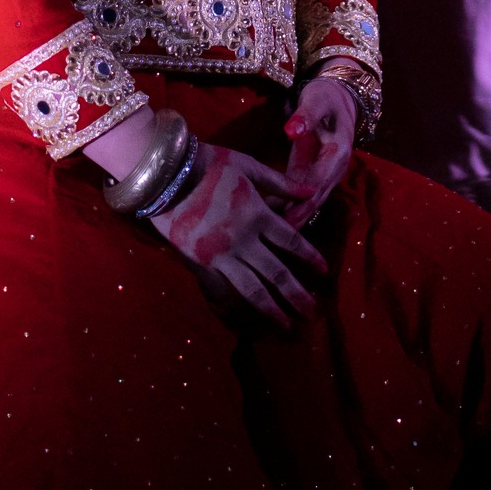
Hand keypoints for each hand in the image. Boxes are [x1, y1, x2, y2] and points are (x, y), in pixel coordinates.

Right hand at [149, 142, 326, 327]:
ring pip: (252, 288)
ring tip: (286, 325)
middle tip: (313, 313)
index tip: (324, 271)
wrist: (167, 174)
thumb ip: (280, 183)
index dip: (309, 257)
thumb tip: (311, 191)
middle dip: (297, 294)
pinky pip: (224, 288)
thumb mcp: (249, 166)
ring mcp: (222, 255)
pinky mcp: (202, 262)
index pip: (292, 241)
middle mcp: (244, 240)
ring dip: (271, 308)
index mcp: (258, 215)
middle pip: (277, 273)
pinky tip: (246, 315)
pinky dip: (237, 303)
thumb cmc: (211, 164)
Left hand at [282, 76, 355, 227]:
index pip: (319, 183)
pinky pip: (301, 192)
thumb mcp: (317, 102)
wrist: (337, 98)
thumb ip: (305, 116)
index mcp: (338, 154)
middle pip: (314, 198)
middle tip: (276, 236)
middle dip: (297, 217)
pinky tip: (271, 216)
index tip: (289, 219)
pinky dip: (289, 204)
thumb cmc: (325, 98)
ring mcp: (324, 173)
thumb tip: (291, 130)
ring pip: (308, 199)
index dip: (303, 202)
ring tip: (271, 234)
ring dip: (293, 216)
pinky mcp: (313, 172)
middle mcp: (333, 169)